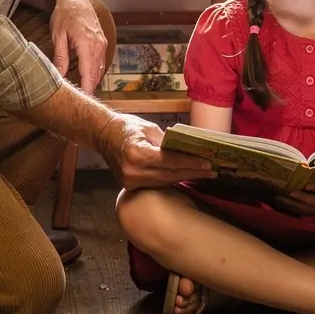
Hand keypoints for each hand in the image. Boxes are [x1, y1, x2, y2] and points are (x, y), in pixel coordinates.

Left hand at [50, 0, 107, 94]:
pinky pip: (100, 61)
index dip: (86, 89)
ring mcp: (102, 43)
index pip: (89, 74)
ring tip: (81, 92)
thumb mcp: (58, 36)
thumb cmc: (64, 15)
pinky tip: (86, 77)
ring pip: (99, 69)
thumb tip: (59, 77)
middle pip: (96, 74)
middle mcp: (98, 45)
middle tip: (79, 102)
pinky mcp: (102, 42)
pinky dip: (94, 71)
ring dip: (92, 80)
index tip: (82, 102)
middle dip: (88, 88)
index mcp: (87, 44)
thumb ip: (60, 58)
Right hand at [97, 114, 213, 189]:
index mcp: (137, 153)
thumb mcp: (149, 129)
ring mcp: (130, 181)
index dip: (190, 163)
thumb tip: (188, 150)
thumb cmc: (127, 127)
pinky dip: (170, 179)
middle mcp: (132, 171)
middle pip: (170, 175)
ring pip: (165, 182)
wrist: (103, 135)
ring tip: (202, 173)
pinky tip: (184, 176)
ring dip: (184, 177)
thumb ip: (167, 141)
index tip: (207, 163)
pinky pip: (156, 184)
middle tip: (211, 171)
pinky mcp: (129, 186)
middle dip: (193, 172)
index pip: (170, 161)